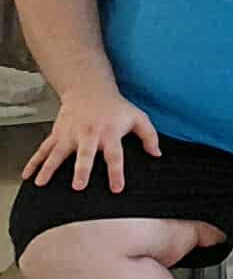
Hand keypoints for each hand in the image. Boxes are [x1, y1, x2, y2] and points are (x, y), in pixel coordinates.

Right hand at [24, 89, 159, 192]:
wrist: (89, 89)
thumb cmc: (116, 108)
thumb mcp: (138, 117)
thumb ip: (150, 136)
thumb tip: (157, 155)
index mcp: (110, 133)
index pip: (115, 155)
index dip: (116, 172)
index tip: (116, 189)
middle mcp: (89, 135)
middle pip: (85, 154)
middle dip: (81, 169)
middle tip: (78, 185)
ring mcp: (70, 135)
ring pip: (58, 153)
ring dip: (50, 168)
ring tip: (42, 183)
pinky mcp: (57, 134)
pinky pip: (43, 150)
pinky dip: (34, 162)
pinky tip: (27, 176)